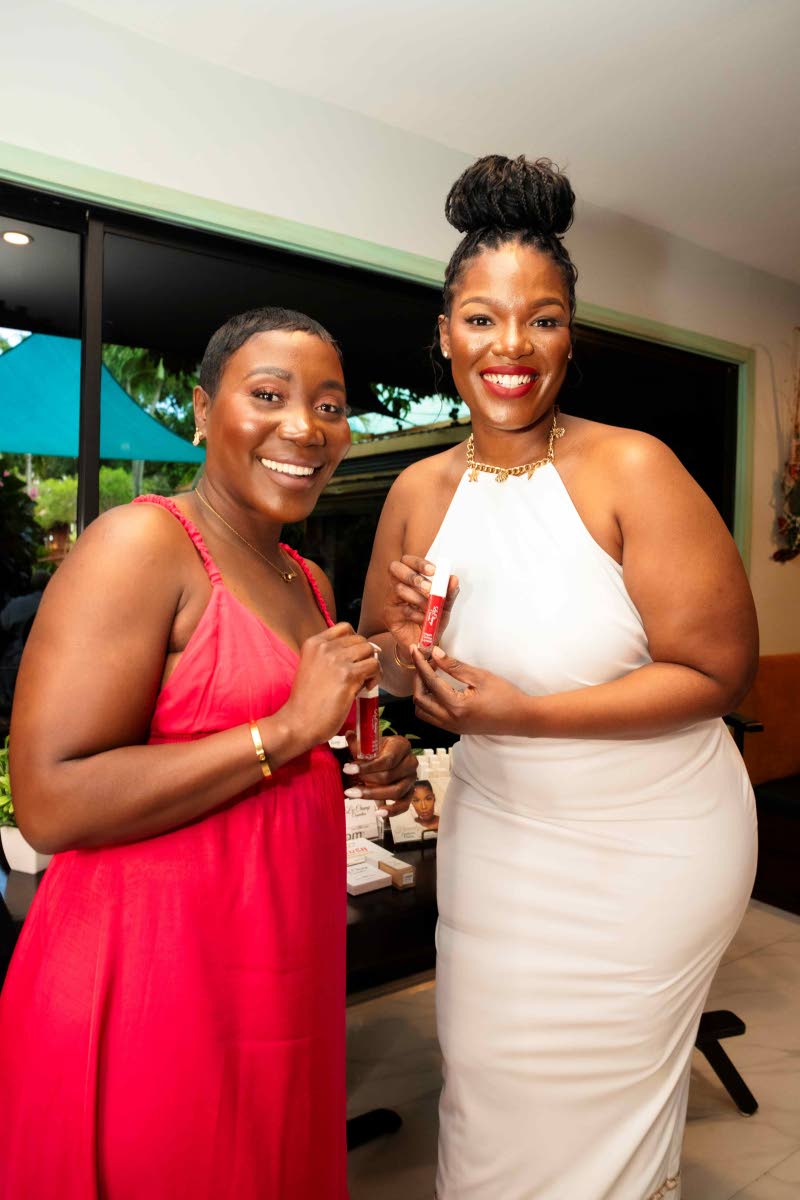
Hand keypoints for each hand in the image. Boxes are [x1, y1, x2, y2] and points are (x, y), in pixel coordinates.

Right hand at [281, 623, 379, 752]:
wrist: (297, 722)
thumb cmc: (306, 701)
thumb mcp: (312, 667)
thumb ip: (331, 656)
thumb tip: (365, 651)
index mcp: (313, 643)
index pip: (345, 628)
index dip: (355, 642)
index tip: (354, 658)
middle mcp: (324, 647)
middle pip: (360, 639)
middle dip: (364, 656)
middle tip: (360, 674)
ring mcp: (336, 660)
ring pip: (370, 651)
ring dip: (372, 666)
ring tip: (363, 682)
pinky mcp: (348, 675)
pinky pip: (374, 666)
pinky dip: (376, 677)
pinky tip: (365, 688)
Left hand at [342, 733, 417, 813]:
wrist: (384, 757)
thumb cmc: (376, 750)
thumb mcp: (367, 744)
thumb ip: (358, 743)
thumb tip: (349, 735)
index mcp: (402, 745)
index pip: (387, 759)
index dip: (367, 767)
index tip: (348, 769)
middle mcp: (411, 761)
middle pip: (389, 776)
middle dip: (367, 781)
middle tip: (348, 784)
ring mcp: (412, 778)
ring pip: (396, 791)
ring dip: (373, 795)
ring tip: (354, 794)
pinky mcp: (410, 792)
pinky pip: (404, 804)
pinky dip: (393, 810)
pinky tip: (379, 813)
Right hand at [384, 555, 458, 659]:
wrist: (423, 644)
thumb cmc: (431, 621)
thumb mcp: (444, 607)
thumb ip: (449, 593)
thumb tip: (454, 579)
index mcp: (409, 579)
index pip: (407, 560)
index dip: (418, 562)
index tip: (434, 571)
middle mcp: (397, 585)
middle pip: (395, 567)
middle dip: (414, 576)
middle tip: (429, 588)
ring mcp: (391, 600)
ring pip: (400, 589)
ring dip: (419, 598)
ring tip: (430, 608)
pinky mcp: (389, 615)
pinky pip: (402, 609)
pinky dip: (417, 614)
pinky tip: (424, 619)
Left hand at [412, 646, 527, 735]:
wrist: (521, 718)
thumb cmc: (506, 696)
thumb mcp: (481, 677)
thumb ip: (455, 666)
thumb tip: (435, 653)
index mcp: (456, 706)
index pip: (429, 682)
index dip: (420, 663)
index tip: (416, 650)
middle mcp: (450, 720)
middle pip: (419, 699)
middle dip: (418, 678)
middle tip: (424, 661)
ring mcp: (452, 727)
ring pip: (422, 711)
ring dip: (421, 692)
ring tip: (430, 675)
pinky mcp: (455, 729)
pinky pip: (432, 717)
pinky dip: (428, 702)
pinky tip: (437, 688)